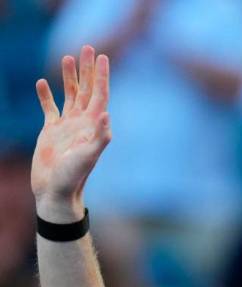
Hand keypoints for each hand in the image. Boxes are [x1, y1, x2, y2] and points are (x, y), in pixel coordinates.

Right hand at [31, 45, 110, 220]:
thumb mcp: (88, 157)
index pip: (99, 95)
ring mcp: (66, 126)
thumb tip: (106, 116)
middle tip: (89, 47)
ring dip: (69, 76)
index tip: (103, 56)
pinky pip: (49, 108)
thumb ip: (99, 138)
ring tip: (68, 56)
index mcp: (92, 126)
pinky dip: (45, 95)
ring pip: (69, 94)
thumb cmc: (74, 177)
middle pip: (86, 90)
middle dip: (88, 69)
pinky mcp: (51, 132)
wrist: (57, 191)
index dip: (101, 76)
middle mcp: (82, 123)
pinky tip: (42, 82)